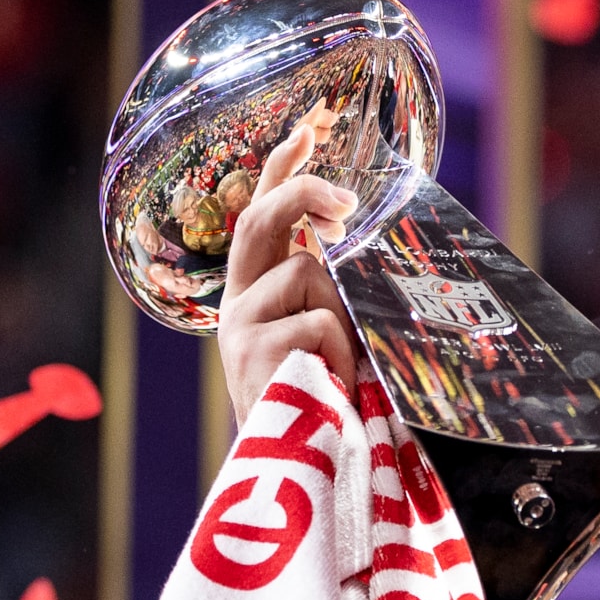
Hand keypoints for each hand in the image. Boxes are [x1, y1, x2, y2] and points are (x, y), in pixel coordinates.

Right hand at [217, 108, 360, 412]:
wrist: (298, 471)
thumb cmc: (325, 401)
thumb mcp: (330, 337)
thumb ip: (334, 293)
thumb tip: (361, 245)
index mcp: (257, 291)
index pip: (261, 213)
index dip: (281, 168)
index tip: (307, 127)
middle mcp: (239, 300)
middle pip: (262, 218)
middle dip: (303, 192)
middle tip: (347, 199)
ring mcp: (239, 323)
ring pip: (307, 274)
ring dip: (343, 315)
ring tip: (343, 366)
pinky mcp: (250, 350)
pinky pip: (318, 321)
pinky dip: (342, 351)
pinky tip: (334, 386)